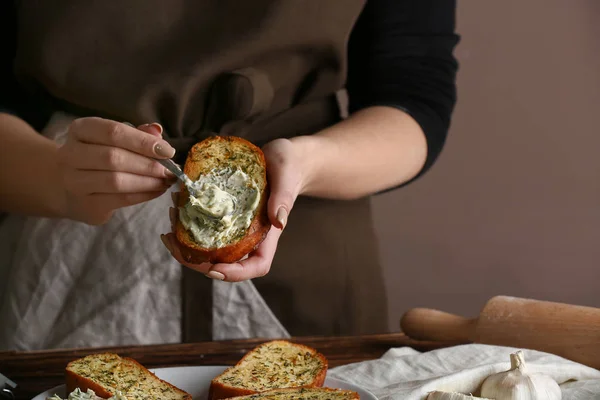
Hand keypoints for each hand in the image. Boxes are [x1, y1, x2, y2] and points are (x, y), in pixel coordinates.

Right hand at [57, 117, 176, 224]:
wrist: (69, 187)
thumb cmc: (99, 157)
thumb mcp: (115, 139)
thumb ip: (137, 134)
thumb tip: (157, 132)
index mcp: (80, 130)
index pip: (112, 132)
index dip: (142, 141)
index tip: (167, 151)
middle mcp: (70, 154)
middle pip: (114, 158)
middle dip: (148, 164)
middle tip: (171, 169)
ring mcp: (75, 182)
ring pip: (117, 181)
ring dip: (148, 181)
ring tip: (166, 180)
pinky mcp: (86, 205)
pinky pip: (121, 199)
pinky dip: (144, 195)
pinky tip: (157, 190)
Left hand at [161, 138, 307, 280]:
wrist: (282, 158)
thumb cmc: (289, 168)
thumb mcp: (287, 178)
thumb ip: (283, 199)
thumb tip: (279, 221)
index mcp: (268, 234)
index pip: (256, 266)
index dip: (236, 273)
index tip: (214, 269)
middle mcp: (250, 236)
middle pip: (227, 263)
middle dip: (199, 263)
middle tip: (176, 248)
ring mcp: (236, 226)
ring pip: (211, 248)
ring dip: (187, 246)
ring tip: (168, 233)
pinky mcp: (224, 214)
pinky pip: (205, 226)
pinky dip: (188, 224)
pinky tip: (175, 211)